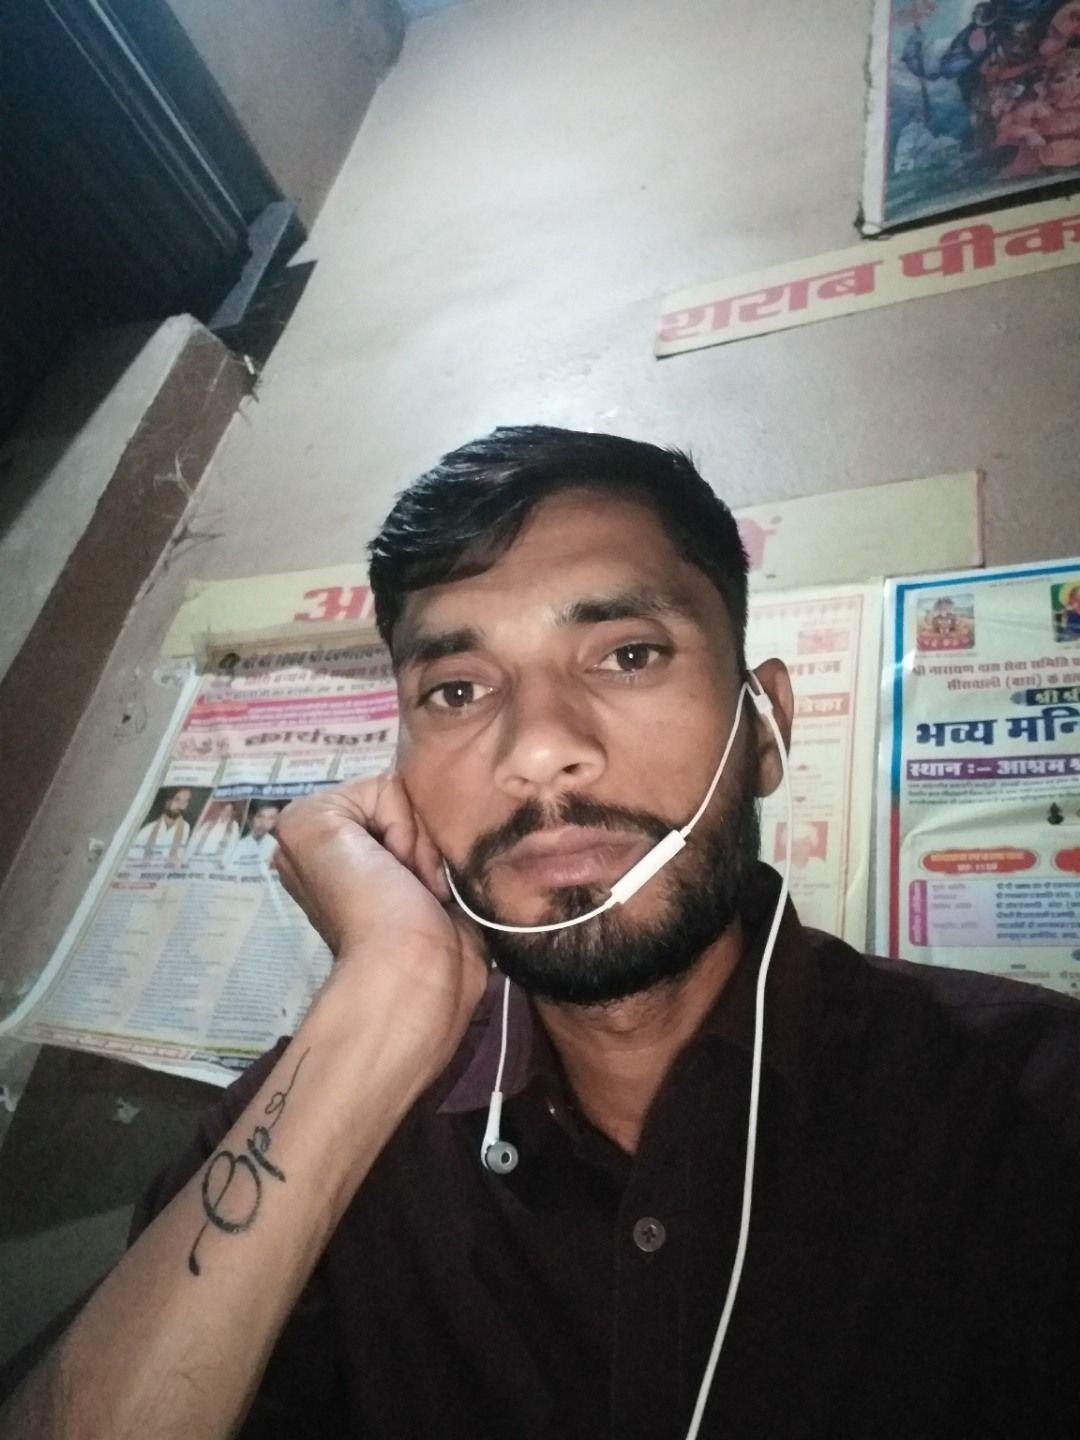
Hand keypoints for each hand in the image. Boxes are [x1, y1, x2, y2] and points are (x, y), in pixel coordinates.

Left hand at [273, 774, 487, 1074]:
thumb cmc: (367, 905)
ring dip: (442, 856)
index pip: (381, 785)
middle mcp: (356, 846)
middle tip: (412, 879)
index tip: (385, 860)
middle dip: (420, 838)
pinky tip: (449, 896)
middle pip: (416, 803)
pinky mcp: (440, 887)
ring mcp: (400, 868)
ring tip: (434, 892)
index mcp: (319, 830)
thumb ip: (341, 792)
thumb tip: (401, 807)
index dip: (392, 817)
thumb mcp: (314, 828)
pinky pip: (463, 848)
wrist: (416, 972)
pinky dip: (459, 868)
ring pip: (442, 824)